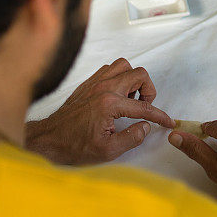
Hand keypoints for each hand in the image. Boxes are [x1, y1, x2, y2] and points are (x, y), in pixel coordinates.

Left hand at [26, 58, 173, 164]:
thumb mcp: (108, 150)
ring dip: (133, 80)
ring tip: (131, 98)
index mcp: (110, 104)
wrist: (49, 139)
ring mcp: (95, 83)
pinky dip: (118, 78)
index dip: (160, 116)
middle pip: (139, 74)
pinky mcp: (88, 83)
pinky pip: (109, 69)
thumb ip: (132, 138)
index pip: (144, 107)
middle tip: (144, 106)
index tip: (167, 121)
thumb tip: (145, 127)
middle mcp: (104, 88)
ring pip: (124, 66)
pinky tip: (117, 95)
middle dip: (148, 90)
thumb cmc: (74, 145)